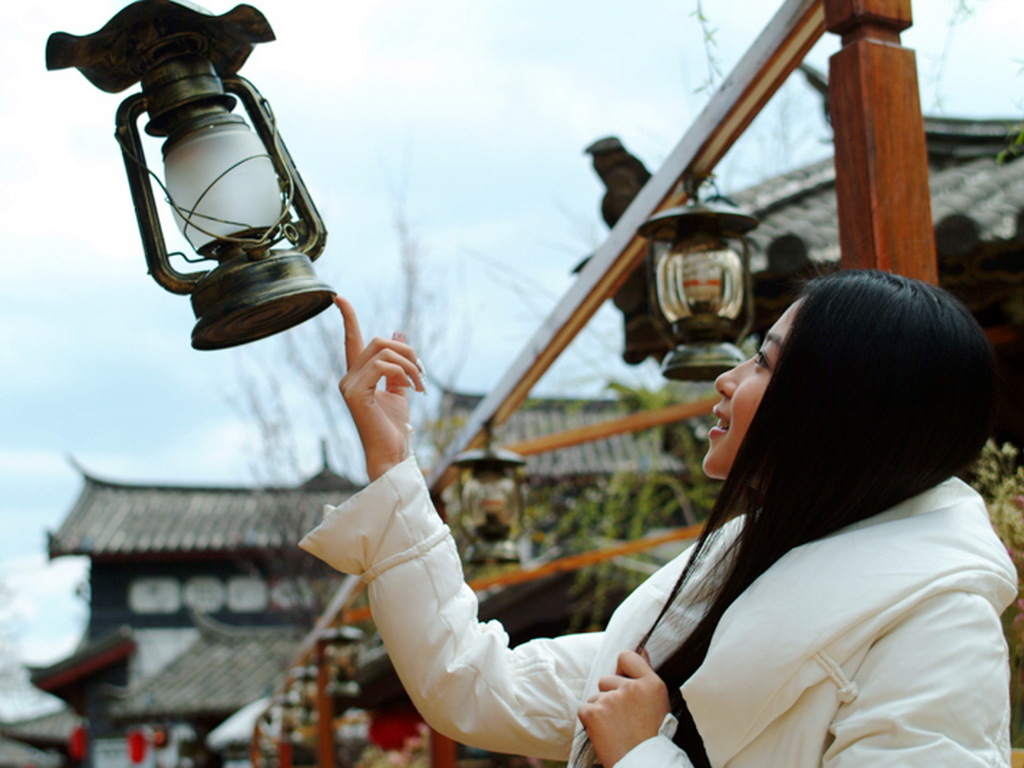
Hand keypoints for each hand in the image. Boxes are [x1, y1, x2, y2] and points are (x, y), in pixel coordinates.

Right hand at [334, 296, 425, 480]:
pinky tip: (414, 389)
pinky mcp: (355, 393)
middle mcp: (348, 378)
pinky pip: (383, 366)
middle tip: (422, 373)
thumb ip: (398, 367)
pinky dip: (404, 373)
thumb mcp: (400, 391)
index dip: (348, 318)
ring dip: (410, 364)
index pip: (351, 341)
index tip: (340, 298)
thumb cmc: (394, 427)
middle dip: (406, 350)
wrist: (391, 454)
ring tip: (421, 384)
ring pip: (383, 351)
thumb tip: (401, 338)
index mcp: (357, 376)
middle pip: (377, 341)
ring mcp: (348, 385)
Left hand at [577, 650, 669, 766]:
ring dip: (601, 710)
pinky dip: (590, 721)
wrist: (644, 764)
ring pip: (595, 696)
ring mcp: (611, 699)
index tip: (624, 682)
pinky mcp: (594, 713)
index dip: (622, 669)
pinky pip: (584, 709)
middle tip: (623, 717)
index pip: (627, 657)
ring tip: (616, 729)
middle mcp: (631, 688)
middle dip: (610, 695)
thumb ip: (645, 677)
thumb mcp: (659, 704)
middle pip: (607, 678)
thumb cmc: (653, 738)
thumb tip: (640, 649)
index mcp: (652, 684)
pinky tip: (605, 733)